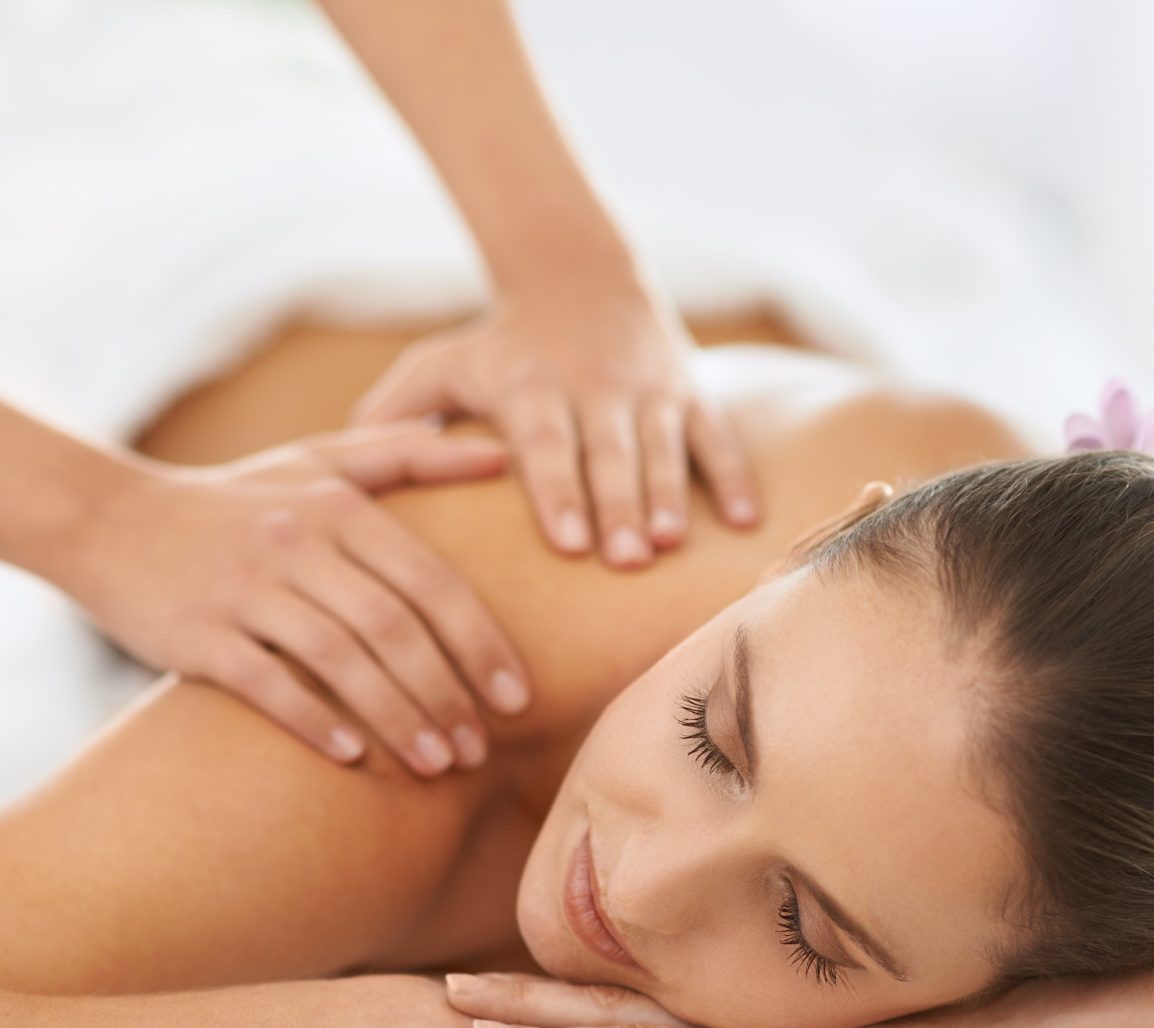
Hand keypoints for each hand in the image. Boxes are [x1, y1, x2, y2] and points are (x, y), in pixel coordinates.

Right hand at [65, 423, 531, 775]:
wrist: (107, 520)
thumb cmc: (237, 500)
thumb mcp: (319, 461)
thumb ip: (410, 457)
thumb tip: (502, 453)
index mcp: (338, 508)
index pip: (431, 584)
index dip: (480, 645)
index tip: (518, 699)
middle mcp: (295, 543)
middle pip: (392, 627)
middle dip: (446, 694)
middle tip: (479, 750)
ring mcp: (243, 589)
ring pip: (338, 660)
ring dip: (395, 717)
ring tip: (436, 766)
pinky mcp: (196, 634)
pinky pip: (265, 683)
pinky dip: (312, 719)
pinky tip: (353, 757)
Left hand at [352, 277, 758, 567]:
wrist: (582, 276)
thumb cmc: (502, 343)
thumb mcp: (445, 363)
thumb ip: (398, 412)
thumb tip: (338, 472)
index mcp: (533, 388)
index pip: (546, 445)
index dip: (559, 492)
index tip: (567, 543)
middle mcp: (595, 388)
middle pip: (609, 454)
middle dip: (619, 504)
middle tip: (627, 559)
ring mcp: (649, 391)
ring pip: (664, 448)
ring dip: (672, 496)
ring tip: (673, 545)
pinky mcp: (690, 394)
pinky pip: (718, 438)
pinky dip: (734, 478)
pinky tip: (748, 524)